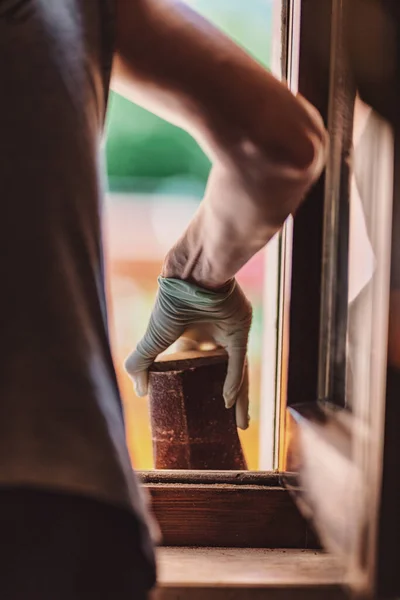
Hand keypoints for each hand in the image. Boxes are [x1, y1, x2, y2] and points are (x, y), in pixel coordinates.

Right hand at [125, 277, 251, 429]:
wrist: (191, 279)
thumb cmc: (169, 307)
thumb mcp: (150, 340)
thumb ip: (139, 364)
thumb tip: (140, 392)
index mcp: (187, 338)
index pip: (192, 368)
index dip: (193, 389)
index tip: (191, 409)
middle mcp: (209, 338)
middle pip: (218, 374)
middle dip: (221, 398)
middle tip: (225, 425)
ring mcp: (226, 336)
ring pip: (235, 372)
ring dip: (238, 399)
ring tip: (240, 425)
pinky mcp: (240, 333)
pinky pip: (240, 363)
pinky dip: (235, 383)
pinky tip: (231, 404)